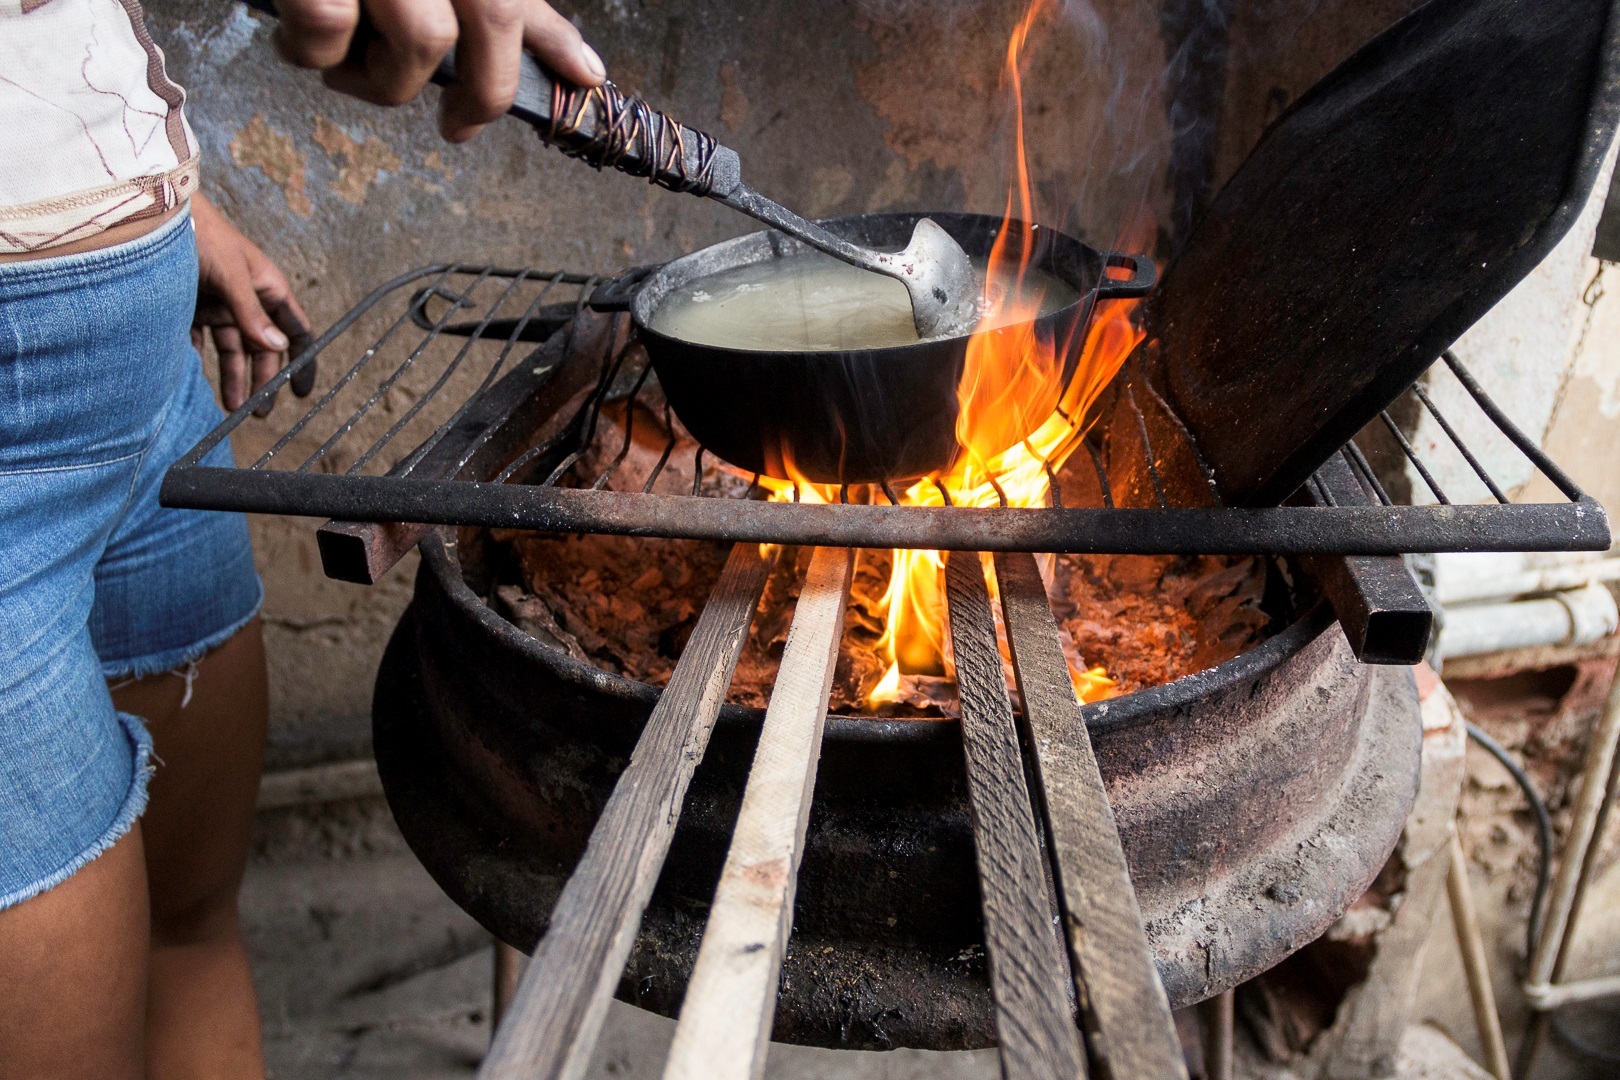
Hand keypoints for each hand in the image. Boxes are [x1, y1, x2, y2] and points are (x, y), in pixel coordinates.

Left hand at [191, 193, 312, 416]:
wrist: (155, 215)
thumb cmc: (201, 233)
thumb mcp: (231, 274)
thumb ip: (251, 313)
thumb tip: (278, 348)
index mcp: (268, 289)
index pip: (295, 331)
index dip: (301, 361)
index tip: (300, 392)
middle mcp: (247, 301)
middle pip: (262, 348)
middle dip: (262, 380)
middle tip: (258, 410)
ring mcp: (219, 305)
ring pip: (232, 350)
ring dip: (233, 378)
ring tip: (231, 406)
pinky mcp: (190, 308)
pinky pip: (199, 343)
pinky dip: (200, 361)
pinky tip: (197, 381)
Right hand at [270, 0, 606, 141]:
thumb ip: (511, 4)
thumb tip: (585, 69)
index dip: (558, 45)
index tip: (582, 83)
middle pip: (492, 19)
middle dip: (482, 93)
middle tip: (457, 124)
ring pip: (418, 40)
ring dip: (382, 76)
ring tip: (347, 65)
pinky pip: (327, 28)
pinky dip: (311, 50)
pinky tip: (297, 37)